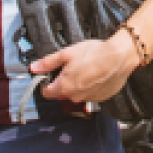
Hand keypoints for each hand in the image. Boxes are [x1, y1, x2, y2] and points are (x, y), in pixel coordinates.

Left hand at [30, 32, 145, 103]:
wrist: (120, 57)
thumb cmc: (93, 53)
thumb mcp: (67, 53)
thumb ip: (48, 62)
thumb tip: (33, 67)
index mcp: (64, 87)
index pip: (47, 93)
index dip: (46, 84)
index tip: (50, 75)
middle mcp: (76, 97)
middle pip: (62, 93)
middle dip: (64, 82)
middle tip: (71, 67)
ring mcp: (90, 99)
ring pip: (77, 94)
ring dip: (78, 85)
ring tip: (86, 70)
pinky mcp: (102, 98)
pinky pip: (91, 94)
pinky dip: (91, 87)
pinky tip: (96, 75)